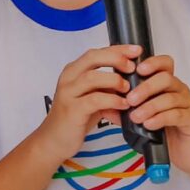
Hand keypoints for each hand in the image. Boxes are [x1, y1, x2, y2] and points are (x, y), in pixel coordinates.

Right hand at [36, 41, 142, 162]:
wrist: (53, 140)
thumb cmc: (75, 118)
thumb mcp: (94, 100)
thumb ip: (109, 91)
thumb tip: (135, 88)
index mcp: (73, 71)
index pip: (96, 52)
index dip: (118, 49)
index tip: (136, 50)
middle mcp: (69, 78)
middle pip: (93, 57)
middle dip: (116, 58)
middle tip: (132, 67)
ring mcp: (68, 93)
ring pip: (92, 77)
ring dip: (114, 80)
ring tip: (128, 89)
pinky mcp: (72, 110)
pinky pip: (94, 100)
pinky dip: (112, 100)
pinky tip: (123, 105)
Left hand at [124, 53, 189, 170]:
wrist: (186, 153)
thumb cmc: (166, 132)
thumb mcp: (144, 117)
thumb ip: (127, 109)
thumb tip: (105, 105)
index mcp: (169, 85)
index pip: (164, 64)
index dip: (152, 63)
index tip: (136, 69)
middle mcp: (180, 91)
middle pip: (166, 78)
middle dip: (145, 88)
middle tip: (130, 100)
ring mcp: (189, 104)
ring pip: (170, 98)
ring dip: (150, 106)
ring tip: (135, 117)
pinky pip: (177, 115)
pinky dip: (160, 119)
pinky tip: (149, 124)